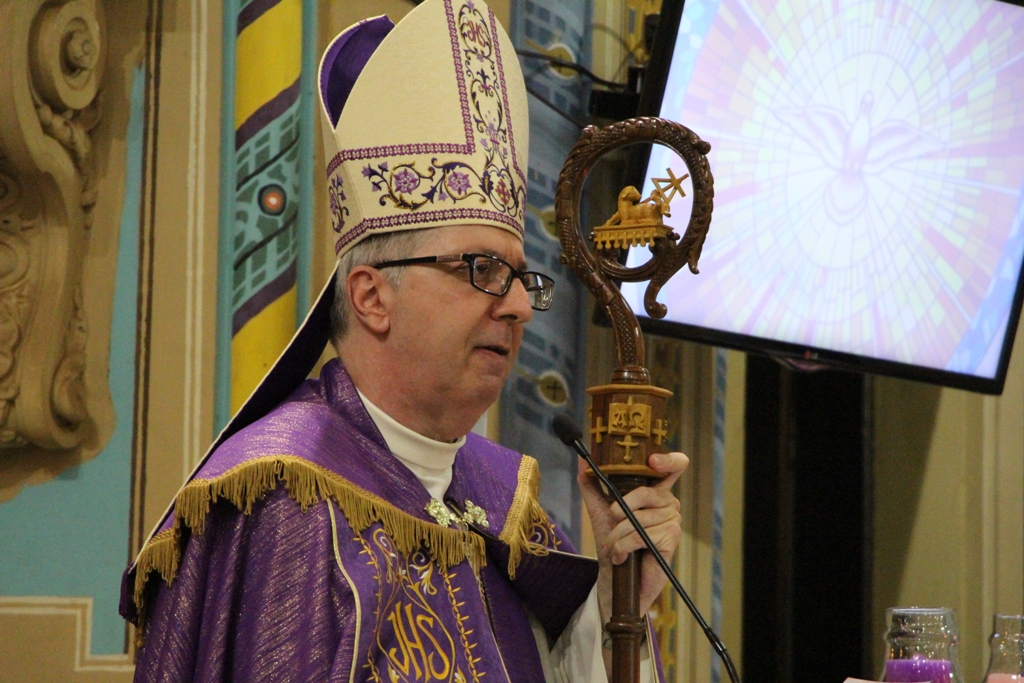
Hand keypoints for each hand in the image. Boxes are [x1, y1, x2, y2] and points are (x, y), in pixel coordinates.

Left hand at [580, 451, 687, 620]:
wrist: (616, 575)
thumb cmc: (614, 541)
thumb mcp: (600, 509)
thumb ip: (593, 485)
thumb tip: (582, 462)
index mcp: (655, 490)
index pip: (674, 466)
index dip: (668, 459)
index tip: (652, 461)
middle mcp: (669, 502)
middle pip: (646, 492)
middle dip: (620, 509)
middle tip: (611, 520)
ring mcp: (673, 520)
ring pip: (639, 518)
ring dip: (618, 534)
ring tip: (614, 546)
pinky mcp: (672, 538)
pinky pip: (640, 536)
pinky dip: (623, 547)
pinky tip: (621, 556)